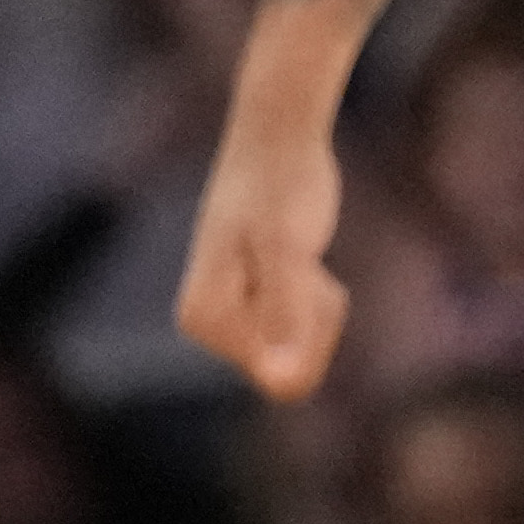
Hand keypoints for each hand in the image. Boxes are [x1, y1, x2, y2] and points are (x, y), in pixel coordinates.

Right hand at [176, 92, 352, 398]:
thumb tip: (280, 383)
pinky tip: (303, 256)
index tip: (299, 268)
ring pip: (303, 348)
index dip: (312, 329)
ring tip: (300, 251)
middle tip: (302, 257)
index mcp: (202, 320)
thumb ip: (285, 316)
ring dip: (320, 304)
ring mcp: (233, 316)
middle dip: (316, 317)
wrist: (280, 140)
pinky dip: (320, 296)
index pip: (279, 375)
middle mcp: (208, 326)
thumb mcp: (289, 250)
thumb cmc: (282, 186)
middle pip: (292, 367)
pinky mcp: (256, 305)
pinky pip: (306, 329)